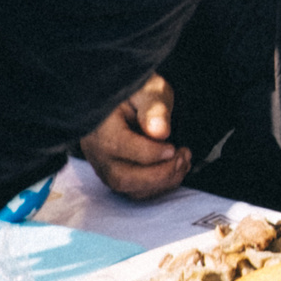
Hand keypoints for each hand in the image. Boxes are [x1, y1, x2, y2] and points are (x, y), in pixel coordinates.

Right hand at [78, 74, 187, 199]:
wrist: (127, 97)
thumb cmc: (137, 91)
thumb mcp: (149, 90)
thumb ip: (154, 108)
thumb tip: (159, 132)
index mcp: (99, 126)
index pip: (120, 147)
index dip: (151, 153)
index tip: (174, 147)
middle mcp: (96, 150)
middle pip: (121, 177)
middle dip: (159, 174)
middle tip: (183, 157)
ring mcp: (104, 166)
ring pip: (128, 189)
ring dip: (162, 182)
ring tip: (184, 161)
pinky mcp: (115, 174)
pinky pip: (134, 191)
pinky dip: (158, 186)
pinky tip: (176, 168)